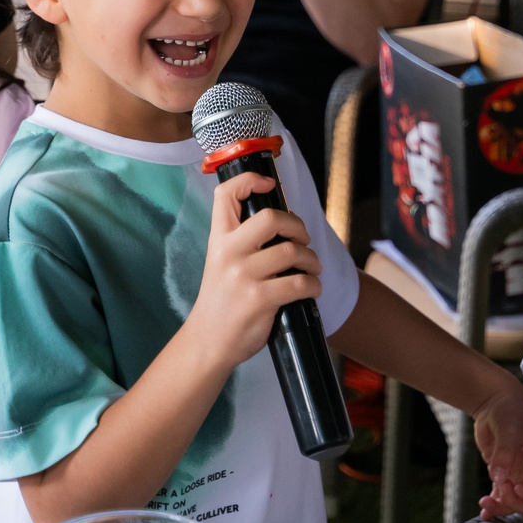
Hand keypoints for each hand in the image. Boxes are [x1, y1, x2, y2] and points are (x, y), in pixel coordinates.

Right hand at [188, 172, 321, 374]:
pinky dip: (313, 285)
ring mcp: (243, 276)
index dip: (250, 180)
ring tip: (312, 269)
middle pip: (271, 217)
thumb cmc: (222, 300)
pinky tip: (311, 289)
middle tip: (302, 239)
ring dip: (312, 260)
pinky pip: (299, 283)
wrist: (209, 341)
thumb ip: (243, 242)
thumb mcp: (221, 263)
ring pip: (292, 251)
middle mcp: (228, 253)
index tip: (269, 185)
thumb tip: (285, 222)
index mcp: (218, 240)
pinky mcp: (259, 300)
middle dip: (297, 226)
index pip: (226, 194)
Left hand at [472, 393, 522, 516]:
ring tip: (485, 503)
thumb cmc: (509, 410)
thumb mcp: (509, 430)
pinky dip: (494, 506)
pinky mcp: (504, 476)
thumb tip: (499, 478)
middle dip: (515, 502)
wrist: (493, 402)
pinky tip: (484, 512)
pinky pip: (501, 496)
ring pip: (515, 502)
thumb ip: (505, 453)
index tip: (518, 488)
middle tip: (501, 490)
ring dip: (502, 507)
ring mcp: (519, 475)